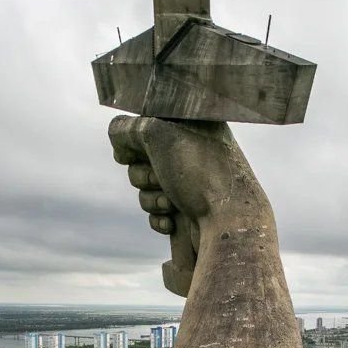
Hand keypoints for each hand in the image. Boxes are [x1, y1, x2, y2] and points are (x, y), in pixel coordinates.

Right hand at [109, 115, 263, 296]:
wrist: (228, 224)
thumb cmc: (200, 173)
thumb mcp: (157, 134)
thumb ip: (126, 129)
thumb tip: (119, 144)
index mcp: (193, 125)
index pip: (146, 123)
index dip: (135, 140)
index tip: (134, 151)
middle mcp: (192, 150)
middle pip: (140, 159)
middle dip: (143, 173)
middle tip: (161, 177)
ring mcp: (190, 182)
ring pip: (145, 188)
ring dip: (151, 198)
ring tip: (172, 203)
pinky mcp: (188, 211)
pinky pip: (156, 213)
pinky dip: (159, 218)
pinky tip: (173, 222)